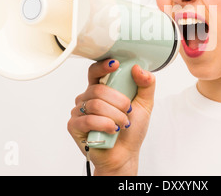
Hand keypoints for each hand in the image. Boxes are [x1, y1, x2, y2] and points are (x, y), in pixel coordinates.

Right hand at [67, 58, 155, 174]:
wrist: (125, 155)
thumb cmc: (132, 130)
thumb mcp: (145, 104)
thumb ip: (146, 84)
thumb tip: (138, 68)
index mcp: (101, 88)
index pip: (96, 71)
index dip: (103, 66)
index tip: (115, 65)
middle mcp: (88, 98)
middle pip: (98, 89)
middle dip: (119, 101)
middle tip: (128, 111)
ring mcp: (79, 111)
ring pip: (95, 104)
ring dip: (115, 115)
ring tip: (123, 124)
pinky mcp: (74, 126)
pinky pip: (88, 120)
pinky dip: (105, 124)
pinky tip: (112, 130)